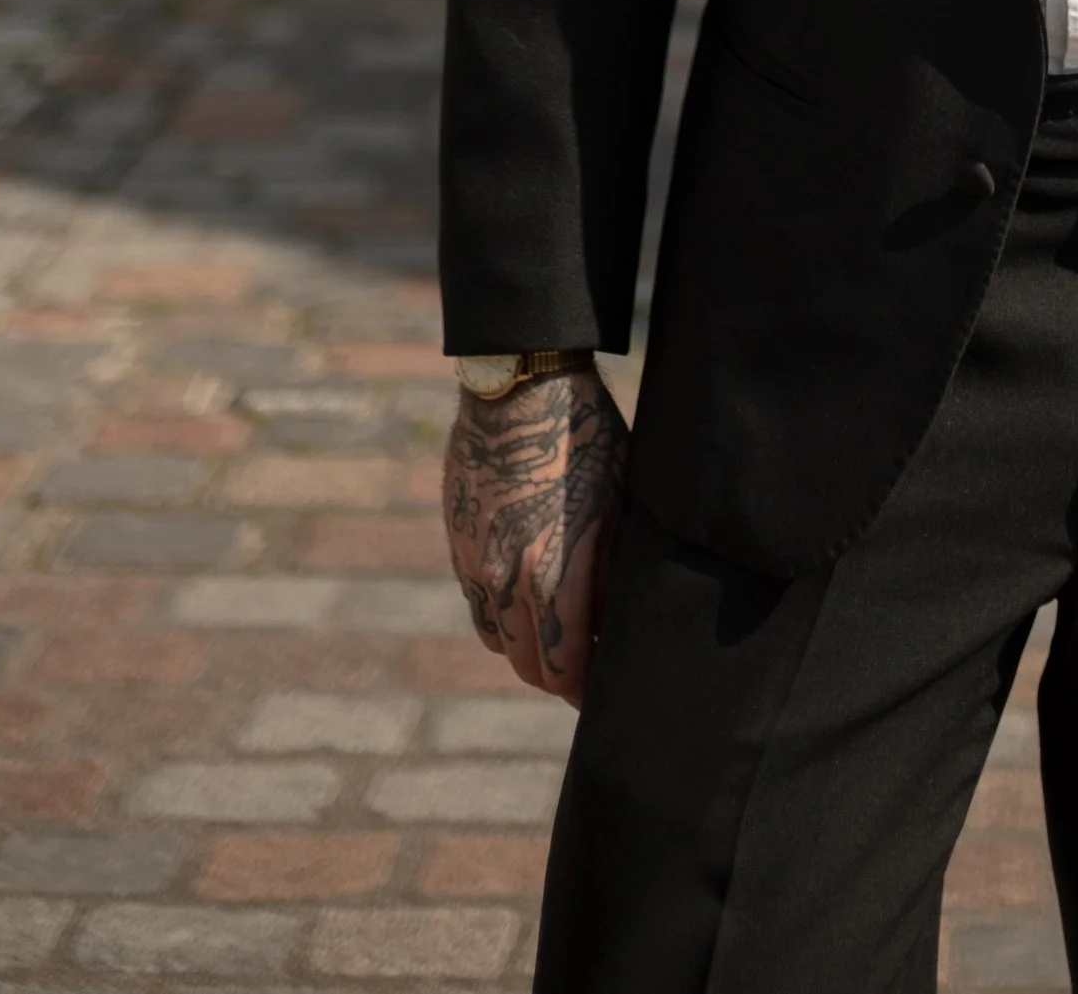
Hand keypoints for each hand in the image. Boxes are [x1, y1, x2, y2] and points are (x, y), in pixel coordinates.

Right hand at [442, 363, 628, 703]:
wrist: (519, 386)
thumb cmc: (586, 436)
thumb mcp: (618, 503)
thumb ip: (612, 572)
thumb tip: (614, 624)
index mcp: (555, 573)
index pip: (564, 669)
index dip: (585, 690)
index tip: (604, 691)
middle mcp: (508, 579)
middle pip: (529, 666)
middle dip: (559, 679)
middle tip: (586, 672)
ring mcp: (476, 563)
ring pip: (499, 640)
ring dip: (529, 650)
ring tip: (560, 641)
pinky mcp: (458, 544)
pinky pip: (477, 607)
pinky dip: (501, 621)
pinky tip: (527, 606)